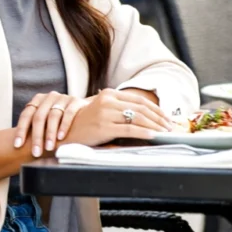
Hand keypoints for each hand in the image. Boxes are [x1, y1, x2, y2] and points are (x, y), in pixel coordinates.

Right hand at [14, 88, 174, 156]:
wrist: (59, 133)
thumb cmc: (80, 126)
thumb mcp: (99, 113)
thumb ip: (116, 112)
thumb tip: (138, 119)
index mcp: (107, 94)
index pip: (138, 100)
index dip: (155, 109)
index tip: (166, 117)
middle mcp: (107, 100)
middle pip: (141, 108)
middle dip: (160, 118)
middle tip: (171, 126)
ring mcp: (106, 113)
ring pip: (138, 118)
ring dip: (156, 126)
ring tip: (166, 133)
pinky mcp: (104, 126)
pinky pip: (130, 129)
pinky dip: (145, 133)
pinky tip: (154, 137)